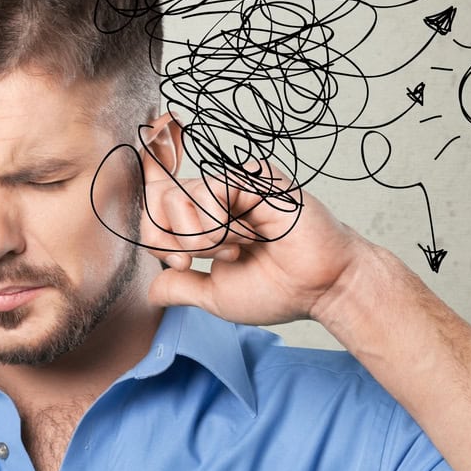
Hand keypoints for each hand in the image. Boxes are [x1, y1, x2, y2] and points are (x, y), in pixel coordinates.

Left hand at [140, 157, 381, 328]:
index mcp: (206, 219)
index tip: (182, 265)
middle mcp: (217, 196)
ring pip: (179, 195)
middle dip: (176, 241)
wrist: (319, 286)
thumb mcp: (214, 294)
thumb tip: (151, 291)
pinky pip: (209, 190)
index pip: (155, 207)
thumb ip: (180, 287)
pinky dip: (220, 226)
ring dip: (203, 237)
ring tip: (239, 249)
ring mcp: (233, 183)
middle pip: (159, 198)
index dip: (153, 236)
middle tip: (206, 259)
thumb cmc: (277, 290)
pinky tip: (251, 236)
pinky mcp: (252, 175)